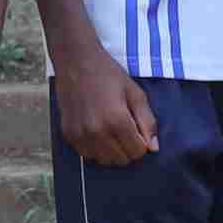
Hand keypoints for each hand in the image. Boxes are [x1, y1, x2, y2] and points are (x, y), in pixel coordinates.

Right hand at [56, 50, 159, 168]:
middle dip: (128, 148)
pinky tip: (97, 131)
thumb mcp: (135, 93)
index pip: (137, 152)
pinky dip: (96, 149)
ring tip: (111, 131)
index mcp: (117, 120)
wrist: (76, 61)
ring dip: (112, 151)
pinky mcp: (69, 134)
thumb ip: (147, 121)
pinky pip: (87, 155)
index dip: (142, 144)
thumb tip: (153, 148)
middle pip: (121, 159)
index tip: (138, 131)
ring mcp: (80, 135)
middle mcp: (97, 132)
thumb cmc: (108, 74)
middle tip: (126, 130)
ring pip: (104, 161)